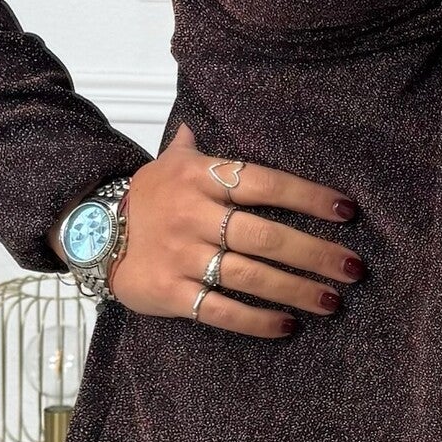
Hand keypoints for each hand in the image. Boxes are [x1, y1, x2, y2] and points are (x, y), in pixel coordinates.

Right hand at [106, 122, 365, 336]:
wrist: (89, 231)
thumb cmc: (147, 196)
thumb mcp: (171, 161)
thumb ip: (199, 144)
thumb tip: (204, 115)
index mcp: (200, 177)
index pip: (265, 183)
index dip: (307, 196)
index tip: (346, 210)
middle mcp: (193, 215)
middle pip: (265, 235)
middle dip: (315, 253)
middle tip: (353, 267)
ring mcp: (181, 256)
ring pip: (250, 276)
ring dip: (296, 290)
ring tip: (333, 301)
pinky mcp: (170, 293)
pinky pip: (220, 310)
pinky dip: (257, 321)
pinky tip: (288, 325)